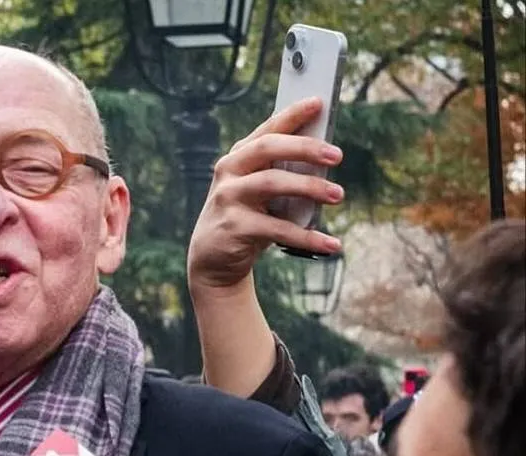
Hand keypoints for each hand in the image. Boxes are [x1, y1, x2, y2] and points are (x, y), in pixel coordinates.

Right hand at [187, 97, 343, 293]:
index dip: (292, 114)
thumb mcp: (258, 191)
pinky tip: (330, 243)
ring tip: (337, 195)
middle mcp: (229, 172)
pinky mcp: (234, 227)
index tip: (318, 103)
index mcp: (238, 158)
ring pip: (272, 183)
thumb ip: (281, 172)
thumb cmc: (245, 217)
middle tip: (337, 155)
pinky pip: (277, 228)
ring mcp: (228, 198)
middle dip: (305, 147)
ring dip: (310, 187)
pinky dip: (307, 237)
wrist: (212, 258)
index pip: (267, 130)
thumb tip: (324, 159)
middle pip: (268, 148)